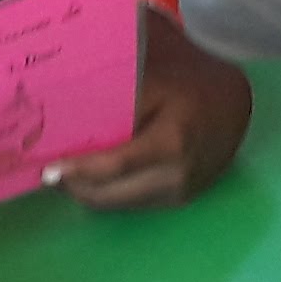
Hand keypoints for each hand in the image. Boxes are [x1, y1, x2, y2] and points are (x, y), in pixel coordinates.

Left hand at [52, 72, 202, 210]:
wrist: (232, 102)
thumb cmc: (187, 80)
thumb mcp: (151, 77)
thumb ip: (114, 96)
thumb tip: (63, 106)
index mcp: (171, 143)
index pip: (114, 167)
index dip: (78, 171)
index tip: (48, 169)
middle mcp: (176, 176)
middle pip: (109, 195)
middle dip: (75, 186)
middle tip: (49, 170)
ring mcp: (179, 192)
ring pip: (117, 204)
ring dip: (89, 192)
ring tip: (67, 172)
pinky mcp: (179, 200)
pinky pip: (132, 203)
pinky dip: (110, 192)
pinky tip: (97, 174)